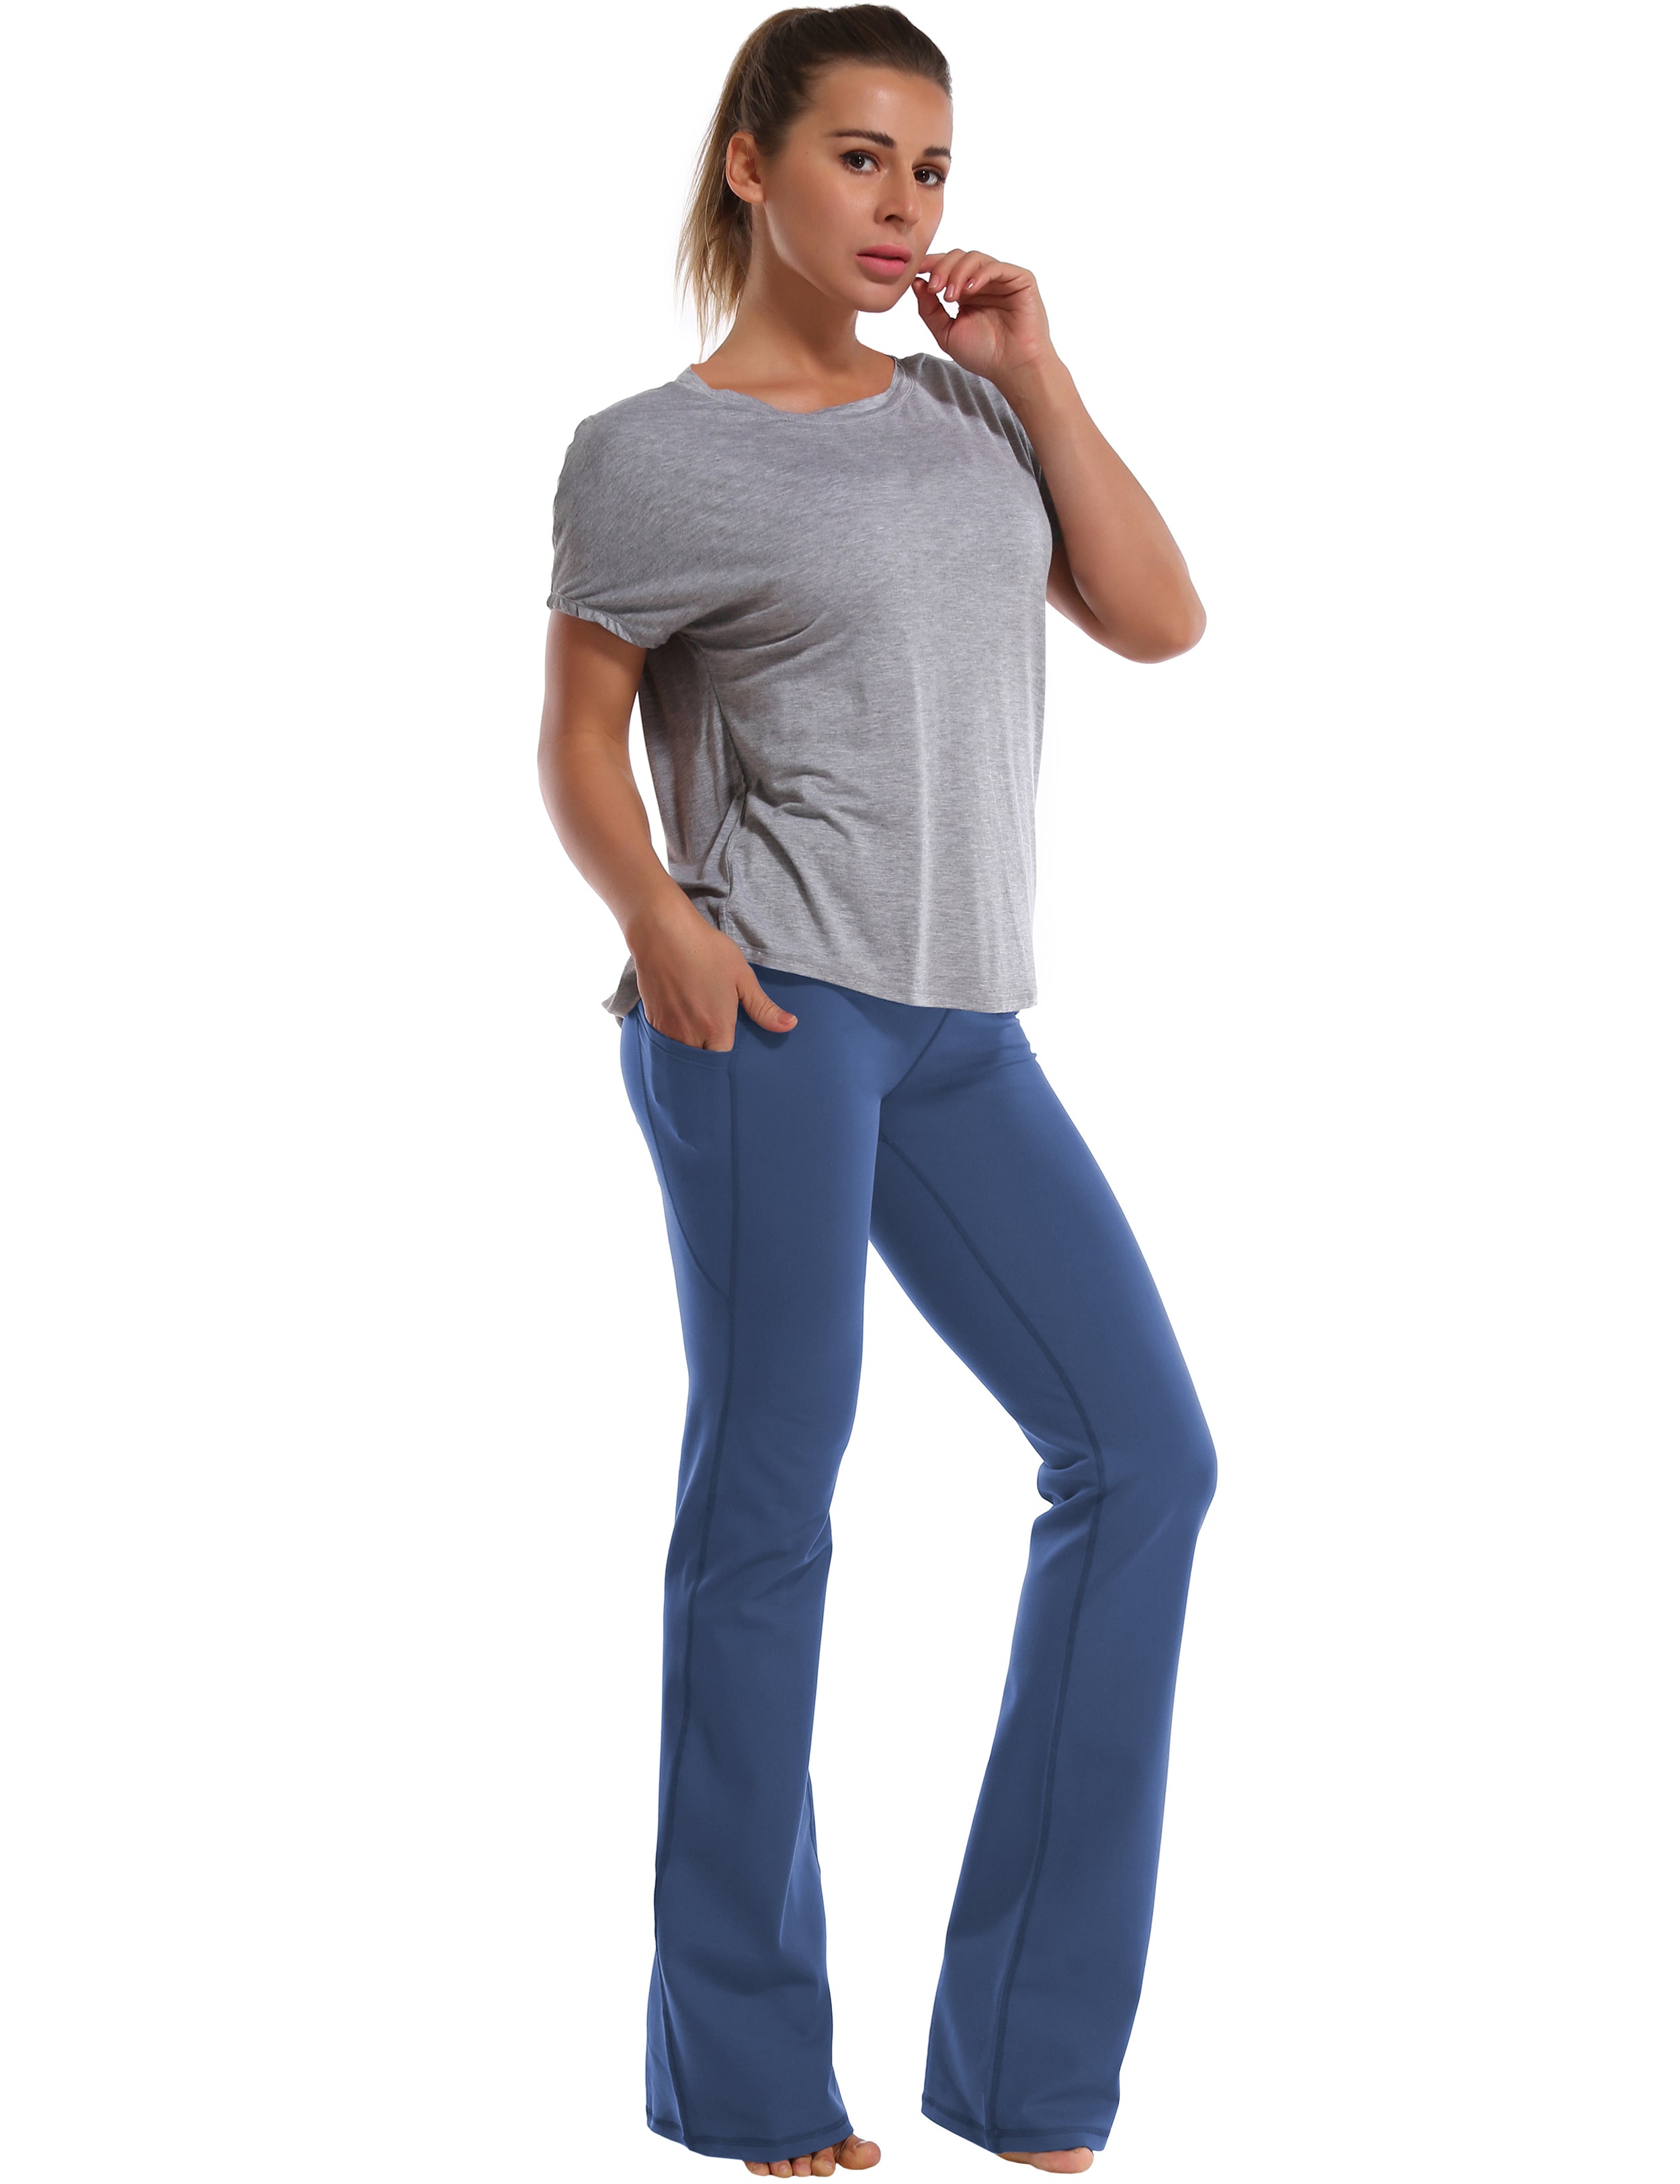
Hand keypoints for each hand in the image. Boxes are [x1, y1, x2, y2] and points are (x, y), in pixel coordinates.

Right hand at [629, 896, 796, 1052]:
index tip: (732, 1051)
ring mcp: (668, 1029)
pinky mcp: (652, 1021)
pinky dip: (673, 1040)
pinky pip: (664, 1043)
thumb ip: (763, 1007)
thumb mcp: (742, 976)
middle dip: (709, 1058)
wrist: (662, 932)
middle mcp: (690, 1035)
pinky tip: (680, 1024)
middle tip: (715, 1045)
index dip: (729, 1062)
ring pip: (681, 1056)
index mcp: (716, 1028)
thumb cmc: (705, 950)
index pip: (724, 1063)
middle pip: (701, 1064)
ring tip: (699, 1037)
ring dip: (691, 1051)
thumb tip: (789, 1025)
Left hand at [911, 249, 1056, 386]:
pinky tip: (969, 290)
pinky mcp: (1020, 280)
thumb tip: (916, 283)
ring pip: (975, 257)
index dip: (930, 265)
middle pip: (958, 257)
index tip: (914, 271)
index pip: (946, 267)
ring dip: (957, 272)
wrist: (1013, 368)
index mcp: (965, 293)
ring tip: (950, 296)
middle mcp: (982, 282)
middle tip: (934, 288)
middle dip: (942, 268)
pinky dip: (979, 275)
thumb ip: (929, 310)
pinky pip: (997, 267)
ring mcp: (1001, 279)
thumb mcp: (946, 334)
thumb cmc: (984, 354)